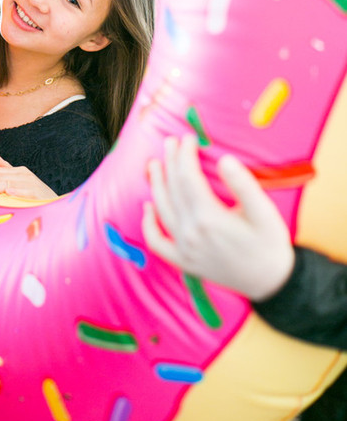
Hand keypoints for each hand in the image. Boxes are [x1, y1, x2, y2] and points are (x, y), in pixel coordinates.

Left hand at [0, 153, 57, 199]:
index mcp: (17, 171)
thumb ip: (5, 169)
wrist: (56, 204)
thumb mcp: (19, 180)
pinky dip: (18, 192)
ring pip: (8, 183)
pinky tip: (9, 193)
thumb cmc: (34, 193)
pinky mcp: (39, 195)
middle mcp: (23, 175)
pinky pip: (27, 193)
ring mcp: (31, 184)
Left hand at [141, 134, 294, 300]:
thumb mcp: (265, 212)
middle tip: (170, 141)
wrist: (271, 282)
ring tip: (154, 164)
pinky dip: (148, 224)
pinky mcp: (183, 261)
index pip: (188, 178)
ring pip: (162, 210)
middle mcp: (190, 233)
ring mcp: (184, 249)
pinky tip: (148, 207)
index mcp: (209, 219)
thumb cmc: (270, 244)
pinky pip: (157, 242)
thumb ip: (244, 185)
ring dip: (156, 184)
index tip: (188, 138)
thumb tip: (225, 160)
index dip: (185, 155)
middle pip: (173, 189)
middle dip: (171, 162)